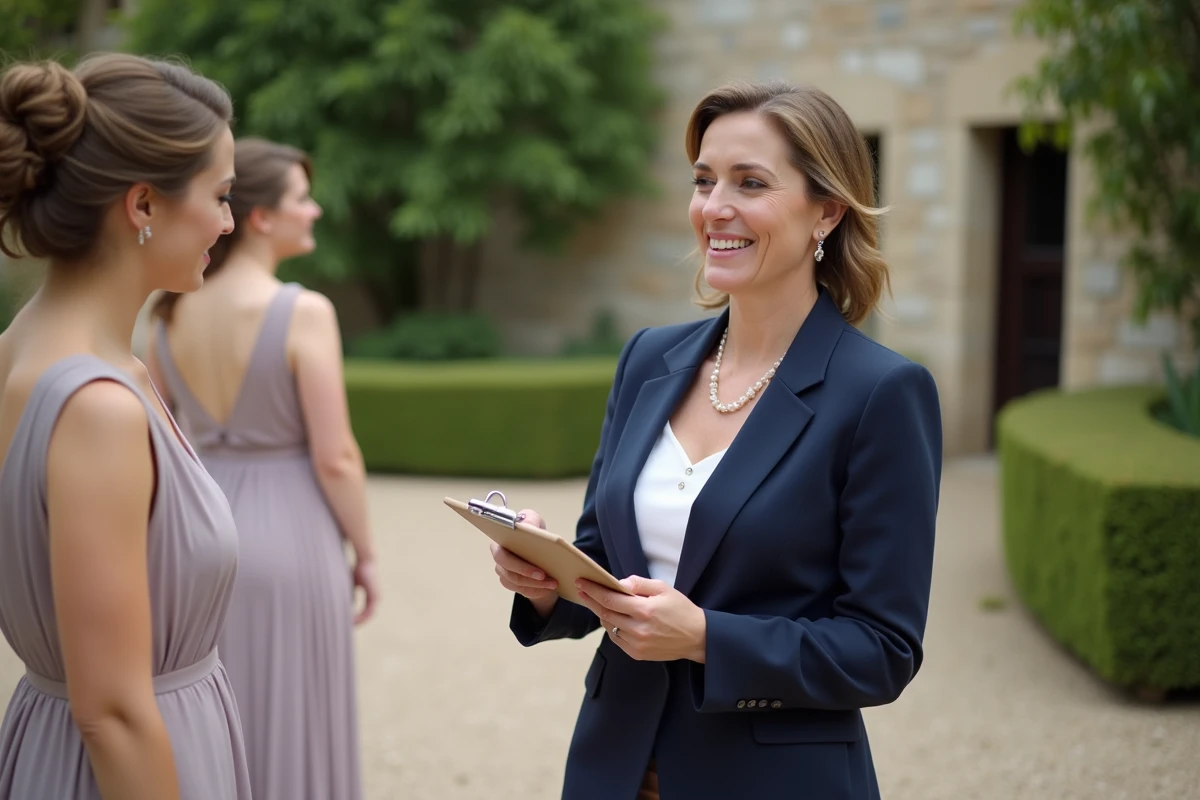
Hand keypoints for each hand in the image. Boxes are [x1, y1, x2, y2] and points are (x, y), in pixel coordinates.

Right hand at [352, 557, 379, 625]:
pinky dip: (360, 618)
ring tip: (349, 626)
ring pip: (368, 616)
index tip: (347, 621)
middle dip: (358, 622)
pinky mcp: (375, 597)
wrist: (366, 560)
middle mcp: (376, 598)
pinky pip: (369, 612)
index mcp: (371, 595)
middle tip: (347, 628)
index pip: (365, 611)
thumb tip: (344, 605)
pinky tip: (352, 620)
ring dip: (359, 622)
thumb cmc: (356, 569)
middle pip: (367, 616)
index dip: (357, 617)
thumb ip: (349, 594)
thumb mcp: (351, 584)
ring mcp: (377, 598)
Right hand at [490, 509, 558, 617]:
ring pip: (518, 584)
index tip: (535, 566)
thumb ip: (529, 521)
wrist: (537, 546)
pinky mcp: (514, 585)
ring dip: (537, 585)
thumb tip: (527, 528)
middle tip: (545, 575)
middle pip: (510, 574)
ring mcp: (505, 575)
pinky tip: (549, 587)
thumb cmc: (531, 532)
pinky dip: (538, 591)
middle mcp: (499, 562)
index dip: (517, 564)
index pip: (501, 557)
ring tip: (553, 583)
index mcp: (499, 545)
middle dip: (528, 575)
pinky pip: (525, 591)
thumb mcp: (532, 521)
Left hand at [576, 576, 706, 662]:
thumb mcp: (664, 589)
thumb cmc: (681, 609)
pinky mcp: (638, 654)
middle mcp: (638, 629)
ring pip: (609, 626)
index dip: (593, 590)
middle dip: (591, 600)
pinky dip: (612, 627)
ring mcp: (637, 644)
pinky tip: (613, 618)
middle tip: (582, 590)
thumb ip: (640, 584)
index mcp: (645, 610)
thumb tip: (619, 582)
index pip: (610, 599)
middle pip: (605, 613)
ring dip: (601, 613)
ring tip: (599, 603)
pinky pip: (616, 639)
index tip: (581, 581)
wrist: (697, 637)